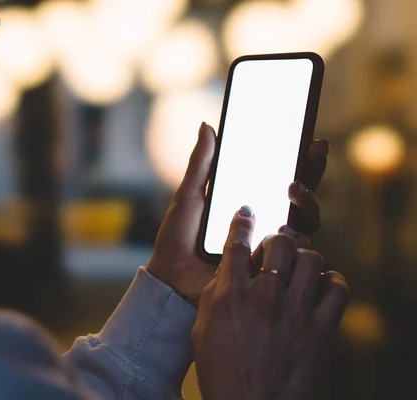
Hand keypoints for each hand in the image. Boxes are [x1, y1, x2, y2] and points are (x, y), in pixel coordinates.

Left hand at [146, 122, 329, 302]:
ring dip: (307, 202)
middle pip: (301, 195)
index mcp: (247, 202)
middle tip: (311, 153)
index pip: (281, 177)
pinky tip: (285, 227)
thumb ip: (201, 165)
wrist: (171, 280)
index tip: (311, 138)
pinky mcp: (270, 268)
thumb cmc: (177, 239)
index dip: (300, 159)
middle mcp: (264, 222)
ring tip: (293, 189)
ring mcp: (270, 245)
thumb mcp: (188, 197)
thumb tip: (207, 125)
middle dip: (313, 172)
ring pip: (306, 221)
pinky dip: (294, 237)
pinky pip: (294, 252)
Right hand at [192, 210, 348, 399]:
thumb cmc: (221, 371)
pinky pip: (338, 290)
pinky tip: (320, 287)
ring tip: (298, 266)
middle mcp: (265, 298)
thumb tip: (230, 270)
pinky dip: (331, 282)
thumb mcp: (202, 329)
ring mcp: (296, 313)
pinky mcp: (321, 330)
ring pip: (311, 259)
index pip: (238, 243)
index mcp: (231, 296)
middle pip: (280, 243)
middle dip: (278, 238)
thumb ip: (215, 293)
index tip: (247, 212)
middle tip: (277, 245)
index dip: (243, 221)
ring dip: (304, 257)